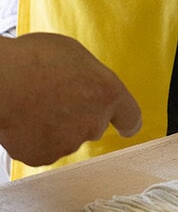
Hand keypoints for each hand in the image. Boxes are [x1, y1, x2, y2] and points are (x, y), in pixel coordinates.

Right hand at [0, 33, 141, 165]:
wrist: (1, 81)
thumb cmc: (32, 60)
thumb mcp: (75, 55)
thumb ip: (90, 77)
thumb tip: (85, 85)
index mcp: (107, 93)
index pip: (131, 117)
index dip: (126, 121)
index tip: (125, 127)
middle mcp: (93, 122)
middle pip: (94, 125)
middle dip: (80, 115)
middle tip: (57, 97)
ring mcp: (68, 142)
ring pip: (67, 137)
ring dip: (56, 126)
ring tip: (34, 103)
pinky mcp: (43, 156)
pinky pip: (42, 148)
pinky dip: (34, 138)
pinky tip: (23, 118)